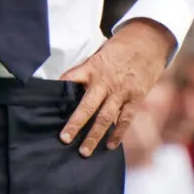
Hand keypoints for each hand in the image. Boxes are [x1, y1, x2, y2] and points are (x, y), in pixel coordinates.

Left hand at [60, 20, 173, 157]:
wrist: (148, 42)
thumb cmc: (119, 49)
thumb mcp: (99, 54)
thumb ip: (86, 72)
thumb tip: (68, 89)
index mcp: (92, 67)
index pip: (70, 79)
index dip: (59, 90)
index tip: (46, 103)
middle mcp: (105, 81)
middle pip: (87, 106)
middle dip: (75, 124)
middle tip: (64, 139)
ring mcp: (121, 91)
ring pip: (106, 118)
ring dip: (94, 136)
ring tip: (84, 151)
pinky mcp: (136, 98)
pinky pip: (125, 119)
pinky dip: (118, 134)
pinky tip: (110, 145)